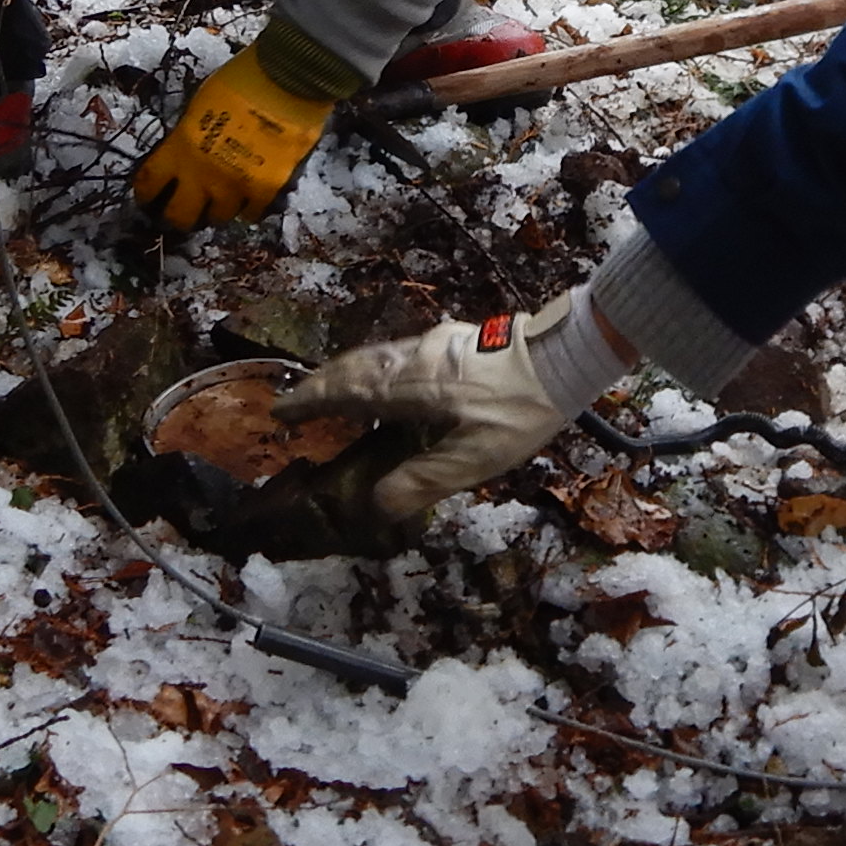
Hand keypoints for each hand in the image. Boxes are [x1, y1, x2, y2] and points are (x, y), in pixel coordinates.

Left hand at [132, 47, 338, 227]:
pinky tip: (250, 200)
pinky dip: (249, 209)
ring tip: (222, 201)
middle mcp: (201, 174)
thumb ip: (191, 133)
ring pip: (218, 218)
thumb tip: (190, 148)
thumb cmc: (241, 80)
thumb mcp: (201, 104)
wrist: (286, 81)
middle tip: (185, 209)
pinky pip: (251, 214)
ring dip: (218, 209)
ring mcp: (233, 186)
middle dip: (179, 216)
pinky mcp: (264, 190)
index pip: (149, 183)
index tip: (149, 197)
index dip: (146, 193)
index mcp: (180, 147)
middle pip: (179, 217)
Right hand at [297, 293, 629, 517]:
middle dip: (322, 383)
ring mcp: (436, 344)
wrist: (564, 356)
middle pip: (357, 368)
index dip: (313, 401)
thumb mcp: (475, 459)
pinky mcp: (455, 341)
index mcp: (412, 387)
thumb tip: (377, 504)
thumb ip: (424, 481)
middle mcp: (415, 358)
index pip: (349, 392)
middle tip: (296, 399)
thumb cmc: (519, 411)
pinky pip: (398, 352)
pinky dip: (376, 366)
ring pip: (377, 356)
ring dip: (347, 372)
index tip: (281, 410)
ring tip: (331, 388)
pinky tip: (387, 376)